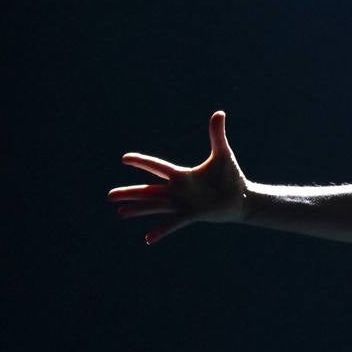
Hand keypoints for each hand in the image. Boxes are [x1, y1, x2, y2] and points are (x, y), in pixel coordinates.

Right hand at [108, 111, 247, 244]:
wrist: (242, 198)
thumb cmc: (231, 177)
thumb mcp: (223, 154)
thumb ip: (217, 135)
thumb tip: (219, 112)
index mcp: (182, 175)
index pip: (157, 166)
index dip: (141, 162)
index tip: (125, 158)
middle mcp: (178, 190)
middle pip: (149, 190)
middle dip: (130, 192)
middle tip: (109, 196)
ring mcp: (183, 204)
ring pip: (155, 206)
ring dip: (138, 209)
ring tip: (120, 213)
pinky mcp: (192, 215)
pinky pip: (173, 223)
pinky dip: (161, 230)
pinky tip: (147, 238)